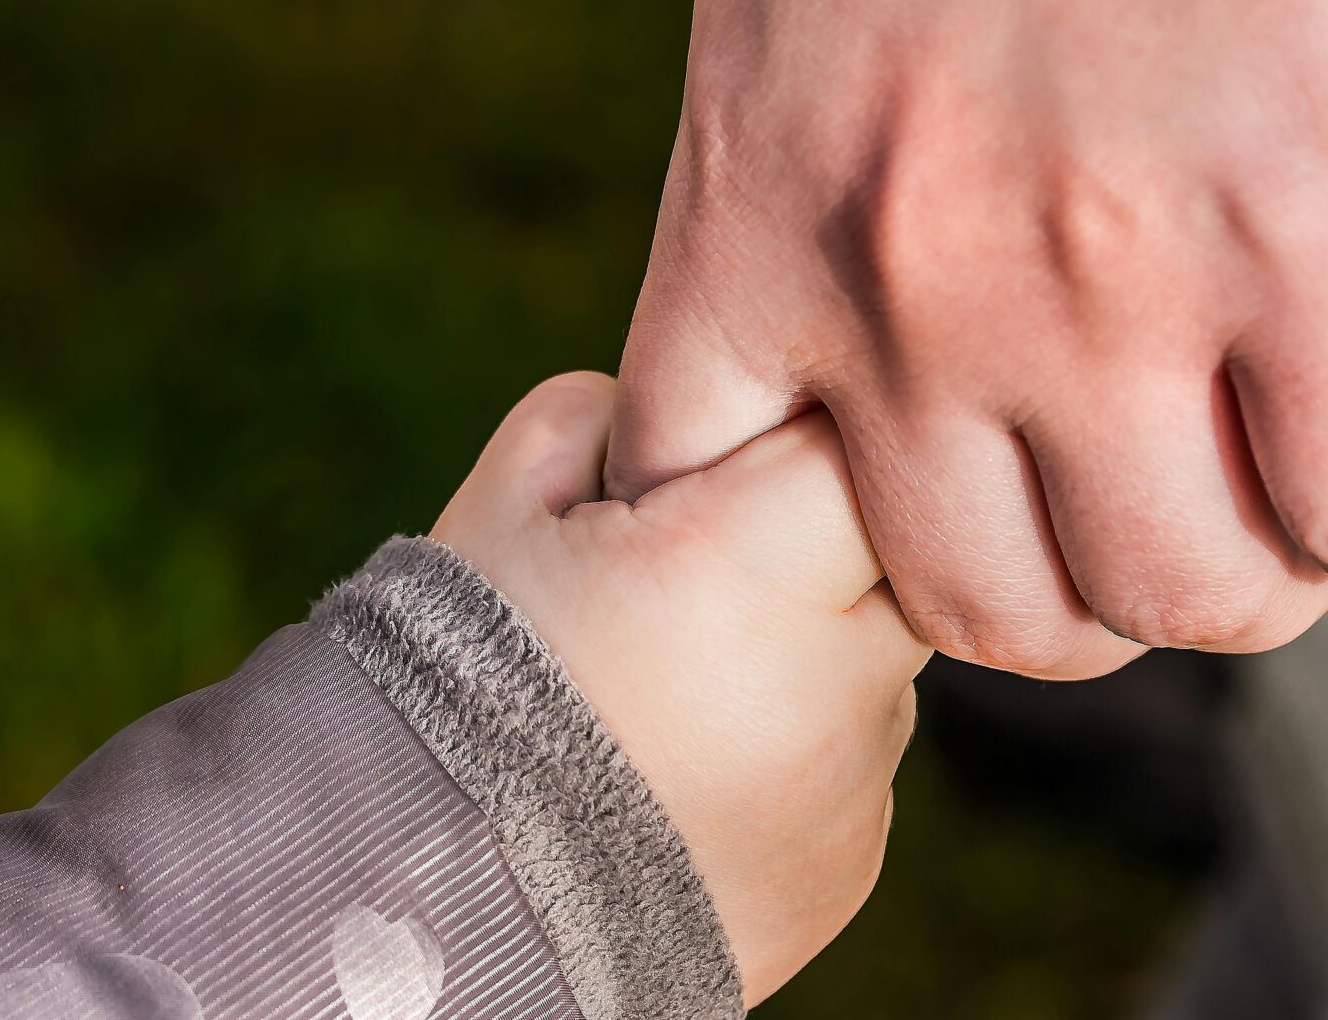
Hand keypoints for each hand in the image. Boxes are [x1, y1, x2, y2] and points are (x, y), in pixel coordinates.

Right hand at [433, 374, 926, 1005]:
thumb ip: (599, 421)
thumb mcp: (497, 515)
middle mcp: (831, 677)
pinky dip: (792, 747)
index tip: (726, 463)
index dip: (789, 434)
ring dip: (805, 649)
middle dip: (814, 540)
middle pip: (893, 551)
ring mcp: (853, 780)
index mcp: (745, 566)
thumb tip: (671, 412)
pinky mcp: (851, 859)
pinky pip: (851, 759)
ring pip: (875, 660)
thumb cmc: (449, 691)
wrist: (434, 916)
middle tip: (699, 573)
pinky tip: (685, 769)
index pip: (853, 443)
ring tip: (672, 690)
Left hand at [609, 0, 1327, 676]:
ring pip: (1181, 597)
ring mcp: (1108, 287)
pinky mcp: (1318, 241)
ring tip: (1300, 518)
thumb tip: (904, 283)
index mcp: (759, 204)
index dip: (815, 559)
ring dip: (1251, 582)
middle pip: (982, 604)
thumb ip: (827, 159)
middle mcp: (908, 290)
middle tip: (1148, 520)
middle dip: (1073, 593)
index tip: (911, 519)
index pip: (714, 506)